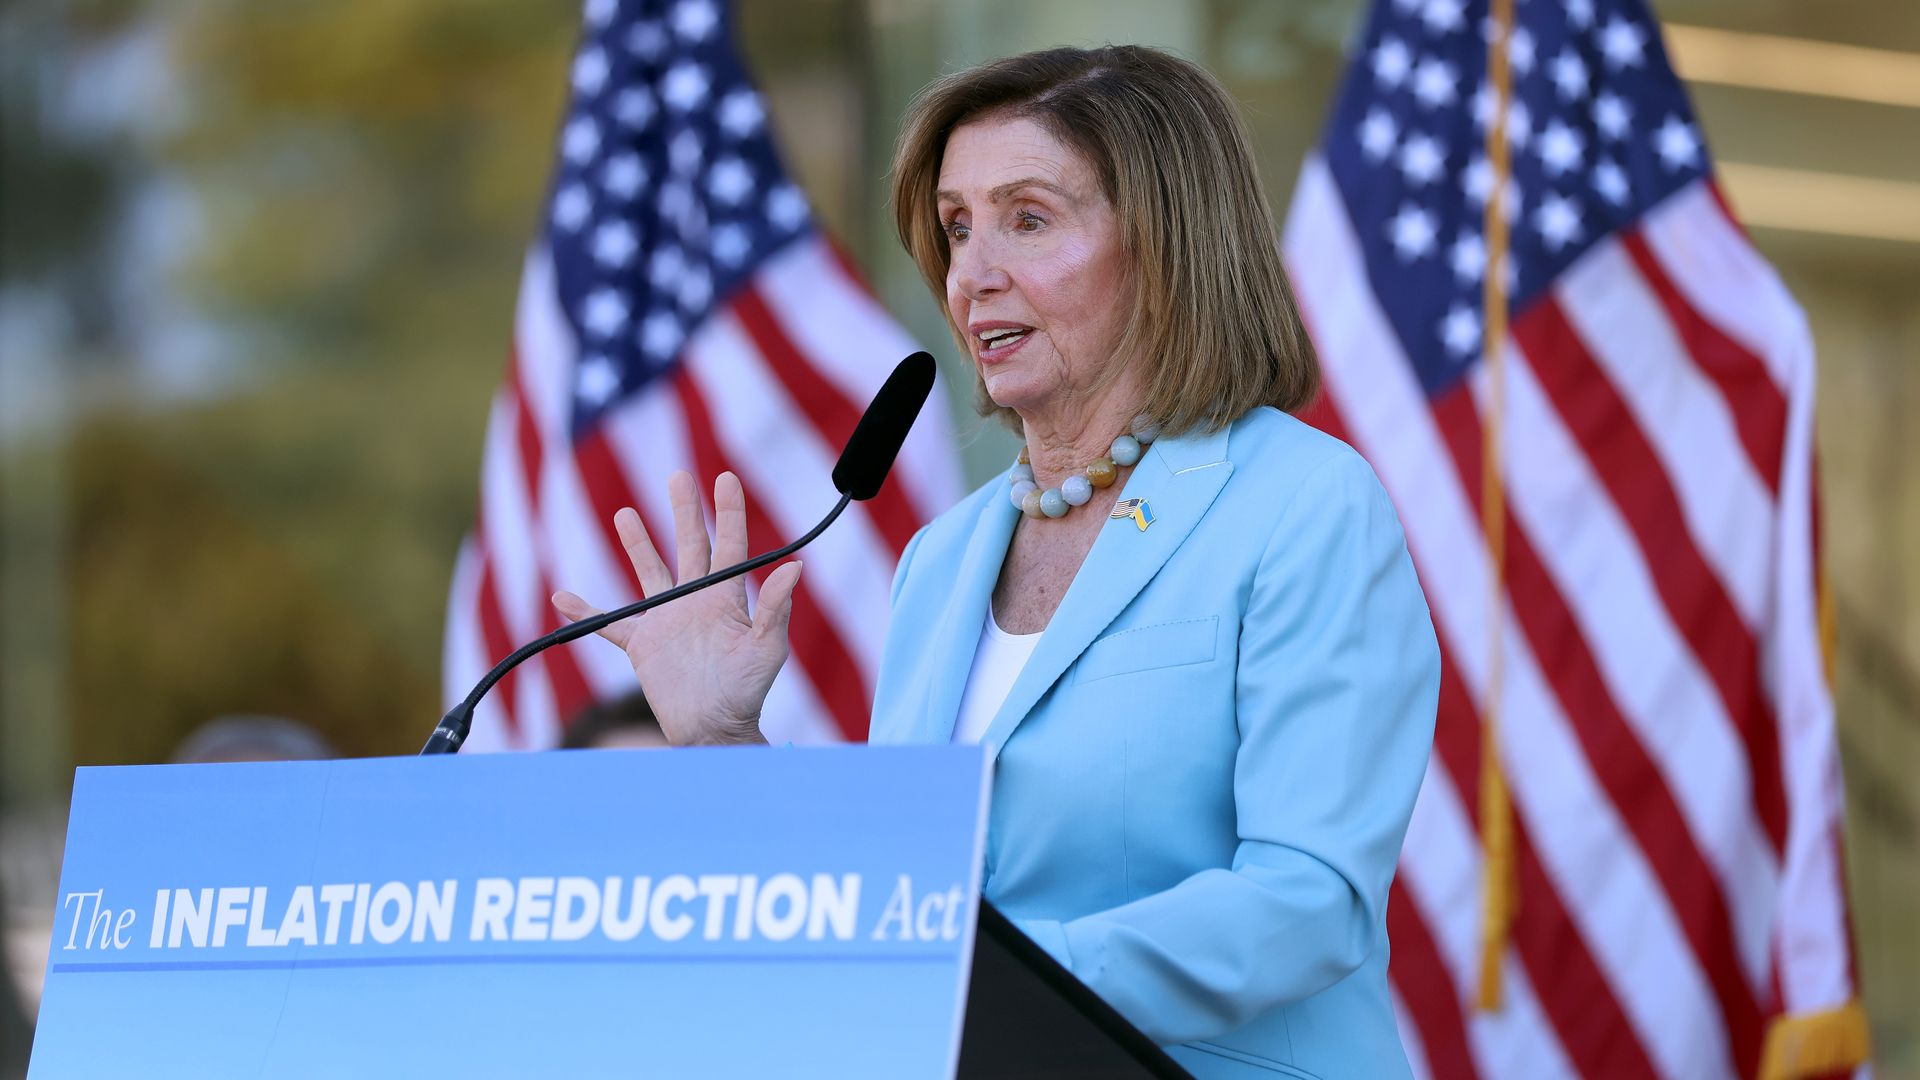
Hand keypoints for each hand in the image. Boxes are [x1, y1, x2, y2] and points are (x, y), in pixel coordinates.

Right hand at [552, 471, 800, 746]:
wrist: (714, 730)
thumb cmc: (748, 692)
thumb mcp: (767, 649)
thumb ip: (775, 609)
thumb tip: (794, 567)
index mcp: (727, 598)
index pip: (729, 545)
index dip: (728, 511)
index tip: (726, 476)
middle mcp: (696, 601)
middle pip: (690, 546)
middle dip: (684, 511)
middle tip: (679, 476)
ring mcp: (667, 620)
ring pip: (650, 572)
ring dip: (638, 544)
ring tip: (624, 513)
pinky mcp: (643, 644)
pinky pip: (609, 624)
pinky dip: (585, 613)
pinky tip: (564, 597)